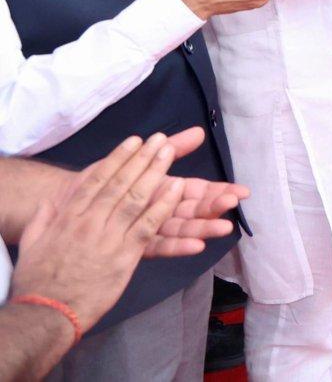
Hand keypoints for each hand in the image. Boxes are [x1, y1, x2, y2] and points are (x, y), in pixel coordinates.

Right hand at [13, 134, 187, 333]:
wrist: (45, 314)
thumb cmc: (38, 282)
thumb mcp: (32, 246)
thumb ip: (41, 221)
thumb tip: (47, 202)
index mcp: (68, 218)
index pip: (95, 180)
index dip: (116, 159)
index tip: (133, 141)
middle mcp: (89, 223)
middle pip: (119, 184)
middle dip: (140, 159)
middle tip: (158, 140)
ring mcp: (108, 238)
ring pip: (136, 199)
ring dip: (154, 173)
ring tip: (168, 152)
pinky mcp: (125, 256)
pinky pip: (148, 226)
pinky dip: (163, 205)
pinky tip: (177, 189)